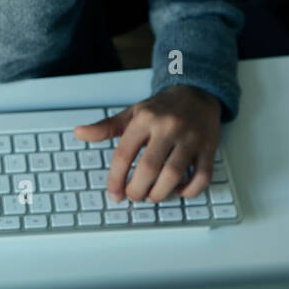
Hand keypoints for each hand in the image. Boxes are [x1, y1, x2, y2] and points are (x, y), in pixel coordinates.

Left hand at [73, 86, 221, 204]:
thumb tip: (79, 133)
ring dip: (160, 194)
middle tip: (134, 196)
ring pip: (173, 175)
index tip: (114, 194)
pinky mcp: (209, 148)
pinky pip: (202, 177)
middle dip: (137, 190)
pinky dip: (189, 191)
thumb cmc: (162, 109)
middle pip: (148, 168)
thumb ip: (106, 127)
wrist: (198, 93)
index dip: (116, 179)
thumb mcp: (132, 113)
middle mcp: (168, 127)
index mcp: (145, 119)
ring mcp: (191, 138)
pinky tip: (178, 191)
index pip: (124, 154)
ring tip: (152, 195)